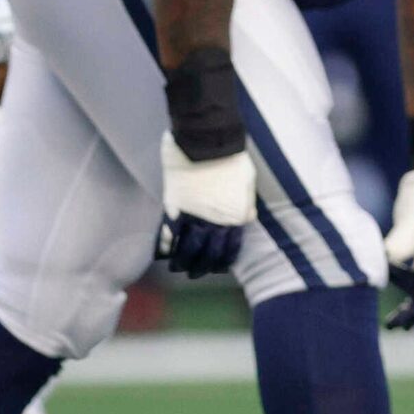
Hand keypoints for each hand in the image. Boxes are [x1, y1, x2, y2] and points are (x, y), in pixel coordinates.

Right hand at [156, 137, 253, 277]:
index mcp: (235, 217)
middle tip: (196, 273)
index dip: (223, 259)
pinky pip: (167, 231)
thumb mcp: (249, 181)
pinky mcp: (173, 206)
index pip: (229, 247)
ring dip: (183, 261)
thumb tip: (247, 218)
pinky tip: (164, 253)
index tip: (219, 267)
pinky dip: (166, 244)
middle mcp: (213, 222)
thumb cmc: (233, 157)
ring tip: (179, 268)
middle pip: (207, 253)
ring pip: (186, 248)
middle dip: (202, 266)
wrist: (207, 140)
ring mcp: (192, 216)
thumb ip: (246, 203)